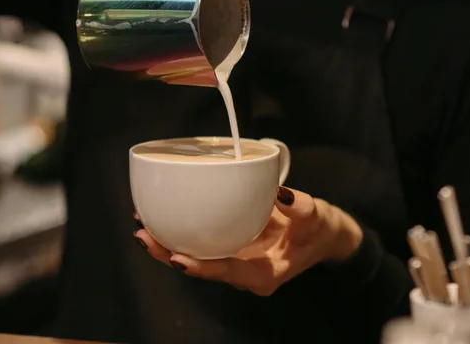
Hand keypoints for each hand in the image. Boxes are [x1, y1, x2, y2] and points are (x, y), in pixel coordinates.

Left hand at [134, 187, 363, 295]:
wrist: (327, 237)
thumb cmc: (321, 230)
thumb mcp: (317, 217)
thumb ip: (301, 208)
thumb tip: (281, 195)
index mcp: (263, 274)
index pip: (226, 272)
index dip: (201, 267)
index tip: (176, 258)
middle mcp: (244, 272)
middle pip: (202, 268)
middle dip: (170, 255)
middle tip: (144, 237)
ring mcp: (236, 262)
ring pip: (197, 258)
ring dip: (168, 245)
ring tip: (142, 228)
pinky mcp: (232, 247)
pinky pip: (203, 244)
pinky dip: (182, 233)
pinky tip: (162, 217)